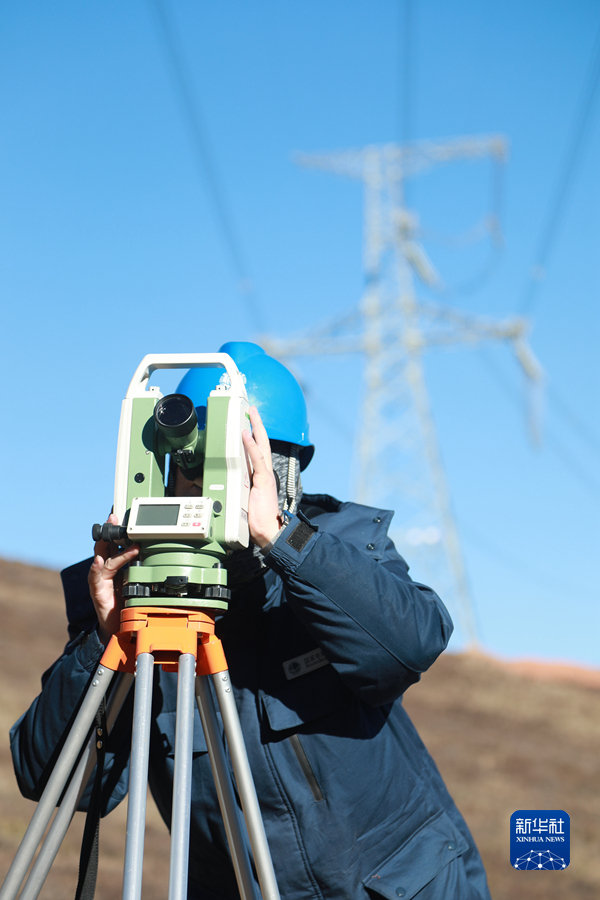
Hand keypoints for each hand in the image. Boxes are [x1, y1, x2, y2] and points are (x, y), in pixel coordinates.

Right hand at [88, 513, 138, 645]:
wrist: (118, 628)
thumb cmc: (127, 603)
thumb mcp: (137, 581)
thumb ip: (141, 567)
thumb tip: (153, 553)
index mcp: (115, 566)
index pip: (115, 544)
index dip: (117, 529)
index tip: (120, 514)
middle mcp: (105, 571)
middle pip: (105, 546)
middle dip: (109, 531)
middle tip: (113, 517)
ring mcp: (100, 581)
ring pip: (101, 559)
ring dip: (107, 547)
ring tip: (112, 536)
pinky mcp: (97, 592)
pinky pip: (96, 578)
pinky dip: (97, 569)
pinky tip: (98, 562)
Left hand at [242, 406, 281, 547]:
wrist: (268, 531)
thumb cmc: (255, 519)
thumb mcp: (240, 498)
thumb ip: (228, 486)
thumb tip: (206, 479)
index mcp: (260, 476)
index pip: (257, 451)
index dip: (254, 437)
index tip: (249, 424)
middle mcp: (264, 472)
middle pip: (262, 443)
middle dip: (258, 425)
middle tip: (253, 410)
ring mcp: (265, 475)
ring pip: (262, 446)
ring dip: (256, 428)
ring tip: (252, 414)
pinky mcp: (264, 480)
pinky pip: (257, 459)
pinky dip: (251, 445)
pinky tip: (246, 434)